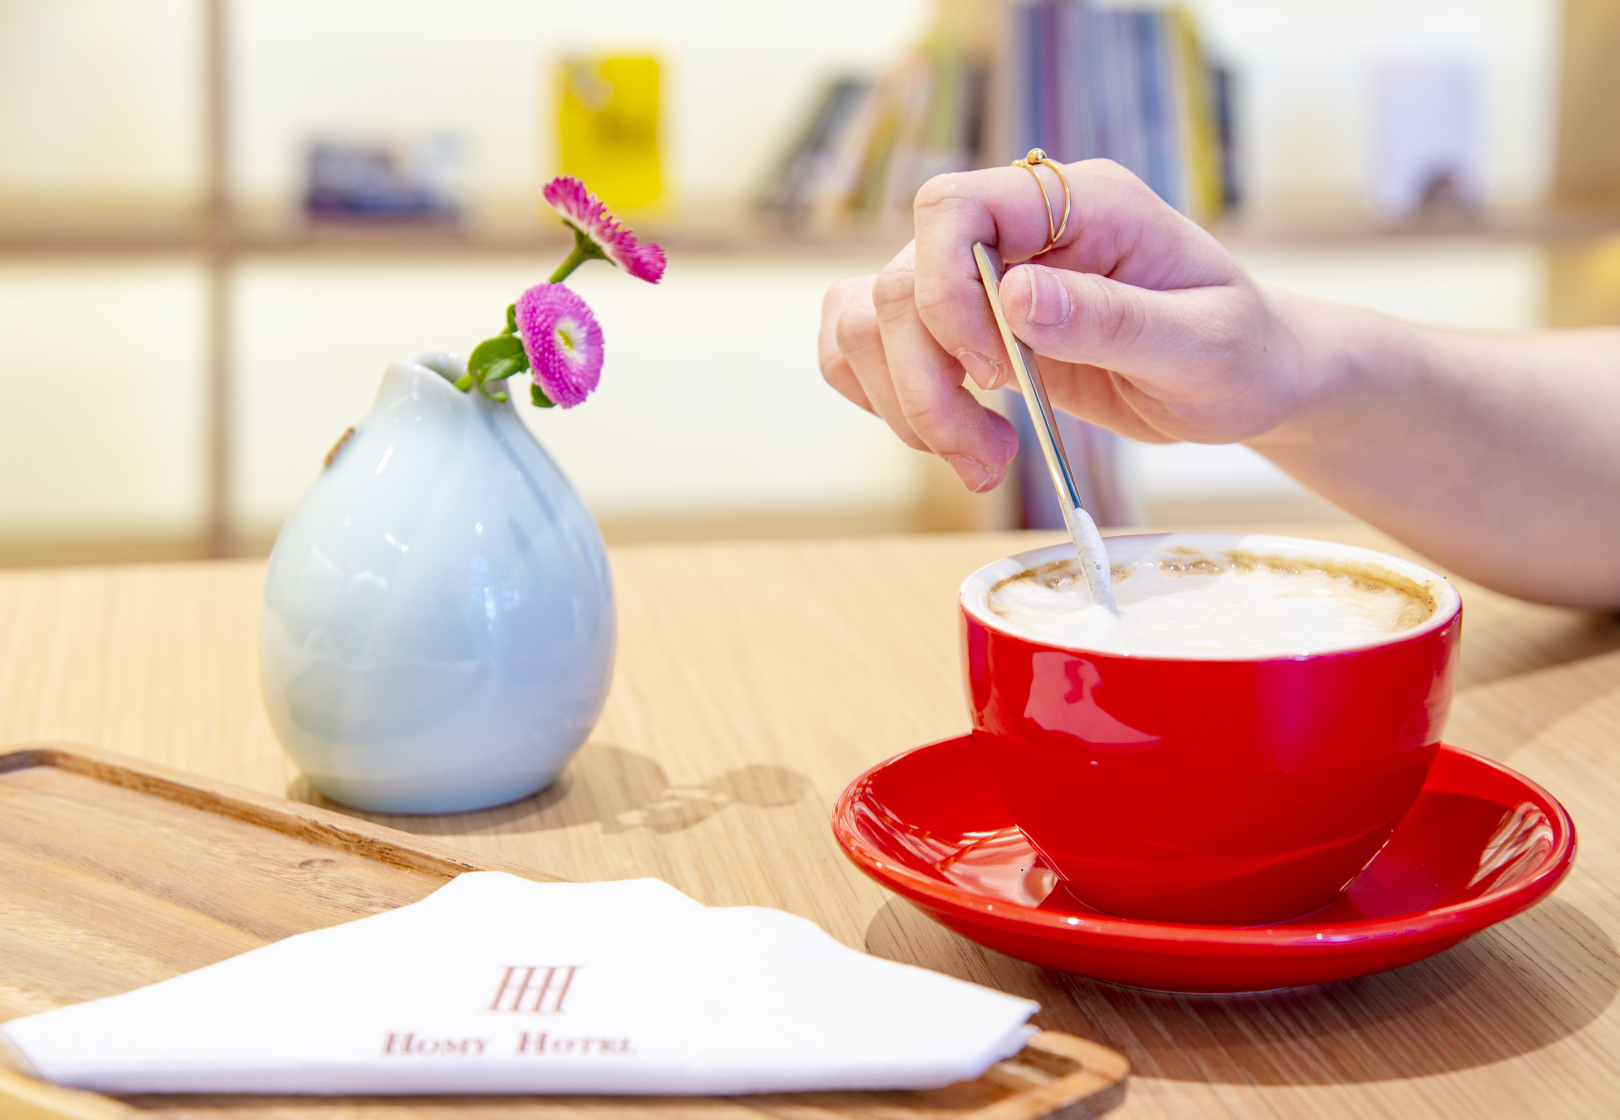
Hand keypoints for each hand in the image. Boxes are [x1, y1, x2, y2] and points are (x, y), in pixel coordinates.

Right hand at [818, 159, 1308, 491]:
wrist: (1243, 383)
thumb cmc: (1240, 356)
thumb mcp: (1202, 345)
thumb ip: (1111, 319)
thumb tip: (1017, 298)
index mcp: (1078, 204)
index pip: (953, 206)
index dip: (945, 292)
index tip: (994, 371)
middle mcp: (1017, 231)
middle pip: (900, 282)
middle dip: (926, 384)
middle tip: (989, 457)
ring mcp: (980, 279)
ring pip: (871, 320)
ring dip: (905, 405)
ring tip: (982, 460)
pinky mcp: (961, 329)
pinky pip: (867, 344)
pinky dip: (884, 398)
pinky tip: (948, 440)